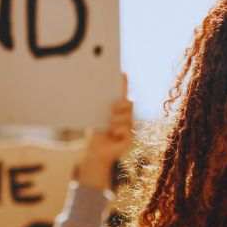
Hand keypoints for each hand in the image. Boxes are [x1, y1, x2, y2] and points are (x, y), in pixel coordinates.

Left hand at [78, 75, 133, 190]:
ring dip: (117, 120)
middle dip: (121, 105)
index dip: (123, 85)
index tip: (122, 74)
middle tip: (111, 110)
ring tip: (110, 127)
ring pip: (127, 117)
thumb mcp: (96, 120)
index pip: (122, 96)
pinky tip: (113, 135)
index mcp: (117, 111)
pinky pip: (126, 129)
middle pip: (128, 104)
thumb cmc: (96, 135)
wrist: (96, 153)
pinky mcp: (130, 138)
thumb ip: (100, 111)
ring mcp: (129, 128)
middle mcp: (125, 118)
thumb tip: (97, 98)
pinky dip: (118, 131)